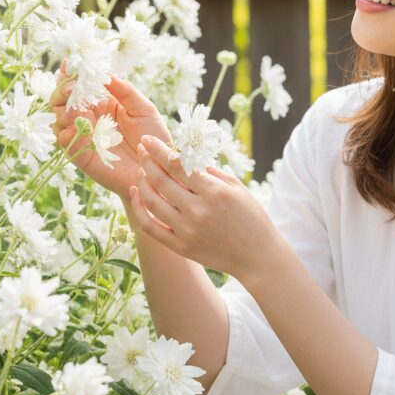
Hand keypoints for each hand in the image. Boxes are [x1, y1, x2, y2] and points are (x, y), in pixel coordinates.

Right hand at [50, 59, 172, 200]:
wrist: (157, 168)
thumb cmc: (152, 136)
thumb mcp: (143, 108)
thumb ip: (124, 90)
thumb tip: (105, 74)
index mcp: (101, 102)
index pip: (79, 85)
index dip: (71, 74)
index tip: (70, 64)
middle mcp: (88, 117)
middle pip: (61, 100)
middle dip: (62, 91)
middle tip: (71, 88)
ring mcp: (82, 136)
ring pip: (58, 119)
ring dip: (64, 111)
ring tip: (78, 110)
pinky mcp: (81, 155)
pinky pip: (65, 143)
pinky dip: (67, 133)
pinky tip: (78, 128)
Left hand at [128, 133, 279, 284]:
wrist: (258, 256)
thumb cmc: (251, 217)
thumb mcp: (237, 187)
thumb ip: (210, 171)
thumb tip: (186, 157)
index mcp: (213, 191)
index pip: (177, 164)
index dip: (158, 149)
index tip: (148, 138)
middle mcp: (197, 210)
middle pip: (160, 180)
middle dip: (147, 160)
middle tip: (141, 149)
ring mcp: (187, 230)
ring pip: (152, 201)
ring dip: (142, 181)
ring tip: (141, 170)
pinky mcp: (181, 247)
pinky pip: (150, 226)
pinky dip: (138, 209)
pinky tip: (136, 193)